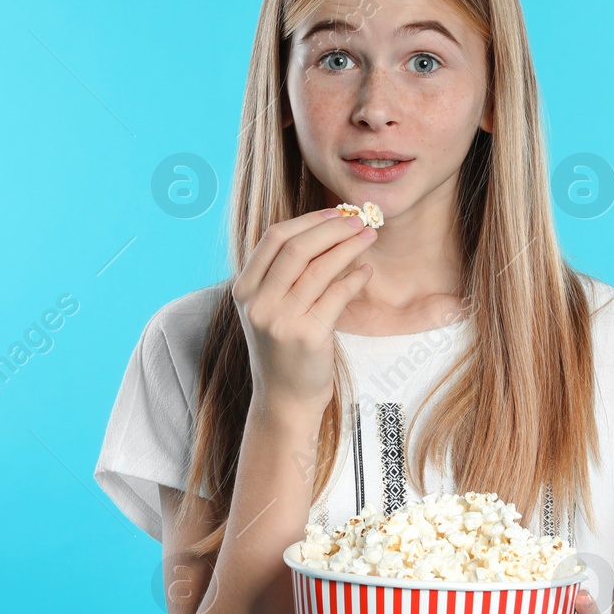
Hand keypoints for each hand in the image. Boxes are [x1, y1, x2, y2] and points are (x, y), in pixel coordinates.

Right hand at [231, 207, 376, 414]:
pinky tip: (366, 272)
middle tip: (360, 220)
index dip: (308, 220)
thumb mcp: (269, 310)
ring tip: (369, 237)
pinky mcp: (307, 336)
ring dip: (349, 246)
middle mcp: (258, 303)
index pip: (274, 238)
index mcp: (244, 290)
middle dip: (334, 227)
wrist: (284, 401)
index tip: (336, 213)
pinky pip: (337, 294)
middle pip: (297, 247)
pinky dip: (355, 278)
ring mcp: (281, 320)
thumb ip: (282, 276)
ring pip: (320, 267)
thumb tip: (323, 231)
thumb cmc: (283, 352)